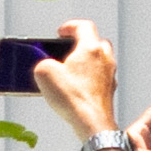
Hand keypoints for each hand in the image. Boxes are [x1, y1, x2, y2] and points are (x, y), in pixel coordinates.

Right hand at [33, 21, 121, 141]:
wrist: (92, 123)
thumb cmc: (73, 98)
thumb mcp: (44, 73)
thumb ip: (41, 62)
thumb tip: (45, 66)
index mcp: (91, 48)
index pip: (84, 26)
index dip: (70, 26)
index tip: (60, 32)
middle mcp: (105, 59)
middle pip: (95, 42)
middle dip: (79, 44)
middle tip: (65, 50)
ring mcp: (109, 75)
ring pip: (99, 60)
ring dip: (84, 61)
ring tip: (67, 71)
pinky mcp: (108, 91)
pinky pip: (99, 77)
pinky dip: (88, 77)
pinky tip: (74, 88)